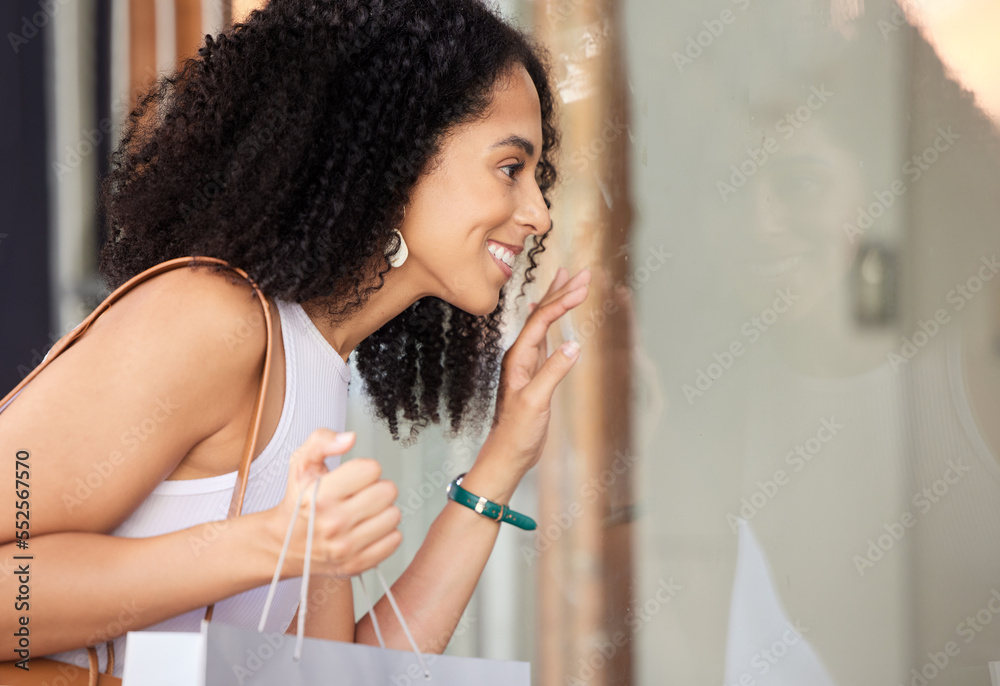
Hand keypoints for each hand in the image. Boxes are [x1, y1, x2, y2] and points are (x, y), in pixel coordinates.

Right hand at [267, 428, 401, 578]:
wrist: (283, 544)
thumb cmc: (297, 502)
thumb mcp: (301, 463)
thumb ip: (322, 440)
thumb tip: (350, 438)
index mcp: (320, 495)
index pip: (371, 469)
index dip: (365, 468)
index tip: (354, 477)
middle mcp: (333, 523)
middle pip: (387, 492)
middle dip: (376, 488)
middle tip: (361, 494)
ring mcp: (346, 547)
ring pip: (393, 516)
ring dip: (382, 511)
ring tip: (364, 512)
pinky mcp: (356, 564)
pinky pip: (394, 541)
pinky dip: (385, 533)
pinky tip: (368, 528)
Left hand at [486, 266, 590, 475]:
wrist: (508, 454)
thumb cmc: (517, 432)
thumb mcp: (536, 402)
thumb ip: (553, 372)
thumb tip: (574, 344)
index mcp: (518, 358)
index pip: (541, 321)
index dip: (562, 301)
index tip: (583, 287)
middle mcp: (520, 355)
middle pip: (542, 315)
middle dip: (561, 291)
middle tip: (583, 272)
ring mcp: (526, 362)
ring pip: (543, 323)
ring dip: (556, 301)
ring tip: (567, 278)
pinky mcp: (534, 373)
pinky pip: (543, 338)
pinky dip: (551, 321)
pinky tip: (549, 312)